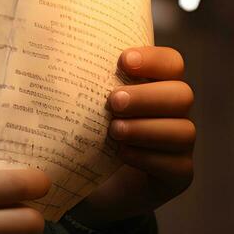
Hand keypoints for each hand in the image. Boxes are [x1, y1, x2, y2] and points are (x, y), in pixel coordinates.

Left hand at [65, 46, 194, 227]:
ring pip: (184, 131)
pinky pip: (177, 165)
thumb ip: (80, 79)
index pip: (172, 63)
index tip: (123, 61)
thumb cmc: (83, 133)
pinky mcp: (178, 175)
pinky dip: (147, 157)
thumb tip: (49, 47)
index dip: (154, 59)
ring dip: (146, 129)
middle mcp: (175, 112)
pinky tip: (122, 154)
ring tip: (114, 131)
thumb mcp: (80, 104)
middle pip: (182, 95)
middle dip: (146, 97)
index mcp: (157, 85)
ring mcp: (180, 145)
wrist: (84, 185)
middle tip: (113, 102)